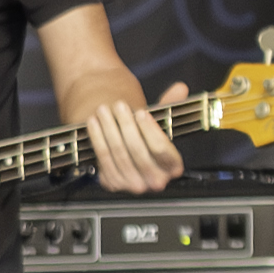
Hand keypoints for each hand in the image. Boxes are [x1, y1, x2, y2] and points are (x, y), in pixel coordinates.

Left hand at [80, 76, 184, 194]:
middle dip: (126, 125)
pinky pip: (103, 159)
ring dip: (109, 129)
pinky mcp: (113, 183)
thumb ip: (170, 105)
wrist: (125, 151)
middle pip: (138, 151)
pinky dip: (97, 139)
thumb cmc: (144, 133)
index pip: (162, 151)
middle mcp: (156, 181)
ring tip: (103, 110)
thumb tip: (180, 87)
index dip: (151, 131)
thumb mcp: (158, 121)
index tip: (141, 112)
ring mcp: (134, 185)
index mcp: (173, 167)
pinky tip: (93, 122)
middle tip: (119, 105)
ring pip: (119, 154)